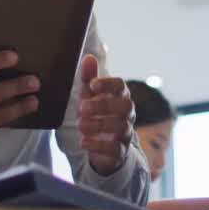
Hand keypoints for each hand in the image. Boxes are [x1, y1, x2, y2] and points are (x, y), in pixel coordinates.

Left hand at [76, 55, 133, 175]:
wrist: (103, 147)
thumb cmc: (97, 115)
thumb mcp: (90, 96)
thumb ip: (89, 78)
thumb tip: (88, 57)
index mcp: (120, 97)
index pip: (121, 86)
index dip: (109, 84)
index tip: (92, 85)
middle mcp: (127, 114)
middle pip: (126, 106)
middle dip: (104, 105)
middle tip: (82, 107)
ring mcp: (125, 133)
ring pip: (121, 127)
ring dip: (99, 125)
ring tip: (81, 125)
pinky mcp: (120, 152)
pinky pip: (116, 149)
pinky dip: (98, 146)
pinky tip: (84, 141)